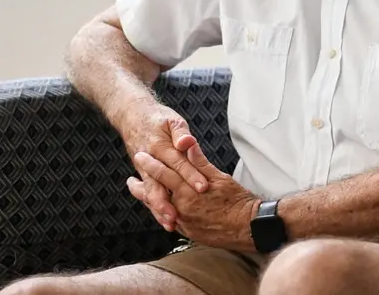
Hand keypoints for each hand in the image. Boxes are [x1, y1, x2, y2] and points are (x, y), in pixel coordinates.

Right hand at [121, 104, 207, 231]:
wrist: (132, 117)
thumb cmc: (157, 119)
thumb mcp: (171, 120)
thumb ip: (180, 132)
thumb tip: (187, 142)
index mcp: (160, 146)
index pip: (178, 163)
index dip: (191, 175)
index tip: (203, 187)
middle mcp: (150, 161)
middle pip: (162, 183)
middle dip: (171, 200)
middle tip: (183, 215)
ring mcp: (145, 170)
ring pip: (152, 193)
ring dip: (160, 209)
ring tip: (171, 224)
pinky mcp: (144, 176)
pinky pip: (149, 194)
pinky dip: (155, 207)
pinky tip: (164, 220)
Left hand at [128, 144, 259, 251]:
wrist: (248, 227)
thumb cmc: (238, 201)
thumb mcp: (221, 178)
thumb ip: (200, 163)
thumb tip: (188, 145)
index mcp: (188, 191)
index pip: (164, 174)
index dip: (151, 163)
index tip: (141, 155)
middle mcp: (181, 208)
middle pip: (155, 195)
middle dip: (141, 186)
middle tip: (130, 180)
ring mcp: (183, 222)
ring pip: (160, 210)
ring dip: (150, 201)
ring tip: (142, 195)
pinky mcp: (189, 232)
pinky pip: (170, 221)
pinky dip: (162, 213)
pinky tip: (160, 209)